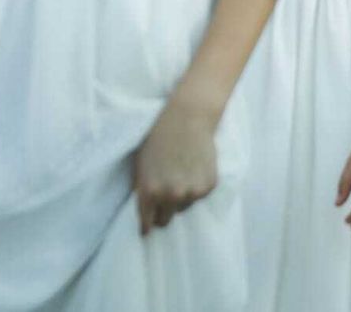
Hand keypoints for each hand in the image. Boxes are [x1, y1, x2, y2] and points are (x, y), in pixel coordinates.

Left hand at [133, 101, 218, 234]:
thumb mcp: (141, 166)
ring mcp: (191, 192)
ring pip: (185, 206)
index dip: (147, 226)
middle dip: (164, 212)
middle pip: (166, 220)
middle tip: (165, 198)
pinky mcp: (209, 185)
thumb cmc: (158, 139)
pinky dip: (197, 187)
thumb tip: (148, 213)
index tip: (147, 230)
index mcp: (148, 192)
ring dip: (182, 197)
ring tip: (181, 176)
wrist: (187, 118)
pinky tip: (194, 170)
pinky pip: (200, 195)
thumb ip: (143, 190)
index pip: (147, 223)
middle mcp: (170, 196)